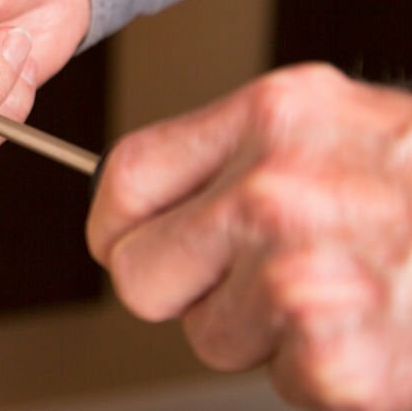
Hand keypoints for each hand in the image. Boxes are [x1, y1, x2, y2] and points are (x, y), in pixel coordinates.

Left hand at [88, 63, 411, 409]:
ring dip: (264, 334)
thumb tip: (137, 208)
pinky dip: (323, 378)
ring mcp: (306, 272)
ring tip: (343, 297)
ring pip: (209, 337)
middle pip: (141, 274)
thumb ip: (239, 157)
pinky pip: (282, 382)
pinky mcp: (340, 357)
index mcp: (274, 115)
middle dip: (187, 291)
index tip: (132, 244)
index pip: (125, 177)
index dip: (120, 226)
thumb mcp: (336, 127)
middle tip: (257, 282)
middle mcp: (279, 186)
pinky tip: (375, 337)